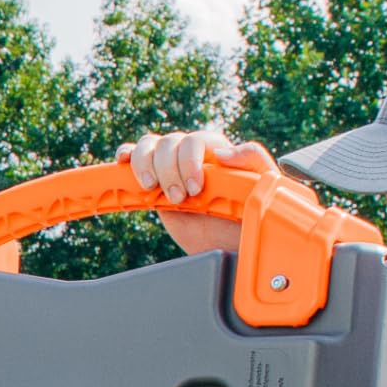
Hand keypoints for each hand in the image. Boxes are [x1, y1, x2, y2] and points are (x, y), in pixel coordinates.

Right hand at [123, 125, 247, 258]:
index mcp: (216, 150)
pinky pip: (134, 157)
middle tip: (179, 199)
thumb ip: (252, 159)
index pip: (194, 141)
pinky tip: (123, 165)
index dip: (189, 162)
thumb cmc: (250, 215)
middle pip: (168, 143)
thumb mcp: (263, 186)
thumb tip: (223, 152)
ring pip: (149, 146)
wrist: (227, 246)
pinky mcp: (154, 181)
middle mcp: (191, 154)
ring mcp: (171, 166)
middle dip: (169, 171)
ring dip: (145, 166)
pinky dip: (126, 156)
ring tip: (154, 190)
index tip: (195, 190)